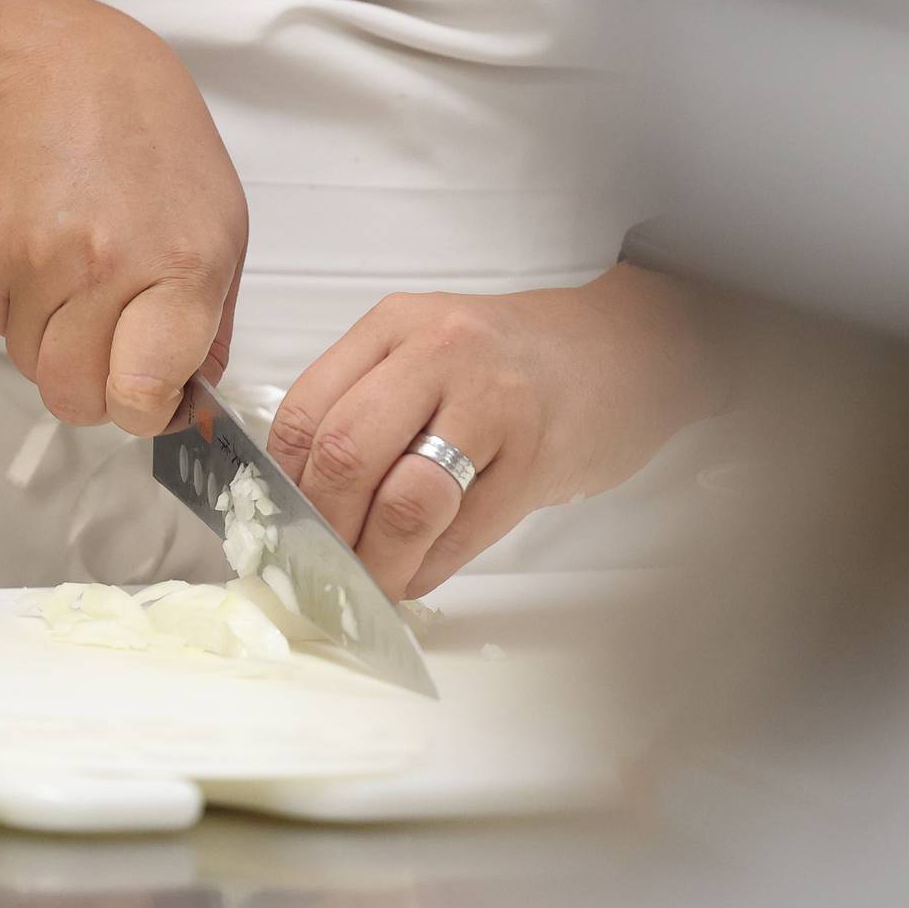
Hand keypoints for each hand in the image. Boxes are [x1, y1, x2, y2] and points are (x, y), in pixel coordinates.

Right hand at [0, 0, 246, 434]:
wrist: (65, 72)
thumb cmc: (160, 151)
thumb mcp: (223, 234)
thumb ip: (211, 330)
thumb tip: (187, 401)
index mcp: (179, 268)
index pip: (140, 393)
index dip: (149, 414)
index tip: (159, 397)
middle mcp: (101, 266)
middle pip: (74, 397)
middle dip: (99, 395)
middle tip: (121, 357)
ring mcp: (32, 258)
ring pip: (32, 366)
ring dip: (60, 351)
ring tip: (89, 290)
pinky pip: (1, 324)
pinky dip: (27, 315)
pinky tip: (55, 262)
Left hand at [268, 266, 724, 598]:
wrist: (629, 349)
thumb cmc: (517, 361)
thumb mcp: (430, 349)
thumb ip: (367, 402)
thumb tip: (301, 498)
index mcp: (396, 326)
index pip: (306, 411)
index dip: (283, 485)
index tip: (279, 525)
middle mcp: (439, 354)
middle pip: (345, 456)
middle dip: (321, 529)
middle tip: (317, 564)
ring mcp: (493, 405)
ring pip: (403, 501)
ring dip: (375, 563)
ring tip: (369, 582)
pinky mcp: (536, 459)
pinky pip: (462, 534)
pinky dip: (424, 570)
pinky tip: (414, 575)